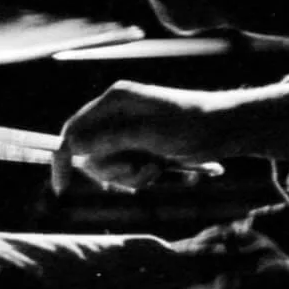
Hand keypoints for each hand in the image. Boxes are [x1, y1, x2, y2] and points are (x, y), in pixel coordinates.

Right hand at [52, 75, 288, 194]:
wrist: (226, 129)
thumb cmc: (192, 125)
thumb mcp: (150, 134)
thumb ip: (111, 138)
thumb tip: (74, 145)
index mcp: (114, 100)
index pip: (73, 130)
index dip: (63, 158)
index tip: (63, 188)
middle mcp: (115, 113)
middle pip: (88, 154)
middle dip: (111, 170)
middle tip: (141, 169)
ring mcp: (126, 130)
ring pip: (107, 166)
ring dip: (128, 176)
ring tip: (156, 169)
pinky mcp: (138, 145)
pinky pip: (124, 170)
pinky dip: (139, 177)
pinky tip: (160, 169)